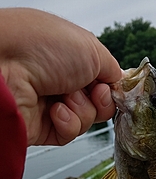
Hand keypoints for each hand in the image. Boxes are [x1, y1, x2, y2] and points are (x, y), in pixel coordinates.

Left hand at [0, 8, 120, 144]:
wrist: (5, 63)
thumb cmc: (43, 44)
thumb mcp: (92, 48)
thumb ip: (112, 69)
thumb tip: (120, 82)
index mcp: (72, 59)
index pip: (103, 81)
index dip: (112, 87)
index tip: (117, 88)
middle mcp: (61, 81)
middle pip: (99, 103)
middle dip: (102, 99)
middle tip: (94, 90)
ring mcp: (51, 105)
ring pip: (87, 120)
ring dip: (82, 108)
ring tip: (65, 95)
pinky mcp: (42, 127)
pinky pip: (69, 134)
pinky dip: (68, 123)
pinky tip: (55, 110)